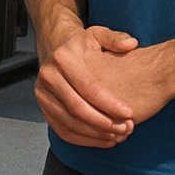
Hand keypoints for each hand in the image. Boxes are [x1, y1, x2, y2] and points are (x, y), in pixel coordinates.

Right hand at [35, 25, 141, 148]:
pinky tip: (103, 139)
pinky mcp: (43, 107)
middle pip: (77, 108)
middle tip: (125, 129)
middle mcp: (49, 76)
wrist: (55, 48)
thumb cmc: (80, 44)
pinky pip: (63, 130)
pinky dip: (84, 140)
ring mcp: (43, 93)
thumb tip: (131, 43)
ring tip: (117, 136)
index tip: (129, 113)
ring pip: (70, 123)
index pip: (88, 87)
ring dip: (95, 135)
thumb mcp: (97, 34)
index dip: (109, 103)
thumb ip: (116, 38)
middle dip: (103, 123)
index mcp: (63, 58)